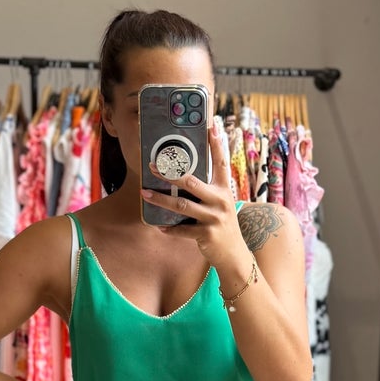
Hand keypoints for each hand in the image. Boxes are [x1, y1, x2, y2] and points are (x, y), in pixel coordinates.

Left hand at [140, 115, 245, 275]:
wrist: (234, 254)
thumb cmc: (222, 224)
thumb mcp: (220, 204)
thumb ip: (207, 190)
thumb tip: (182, 176)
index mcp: (224, 190)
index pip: (221, 162)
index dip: (217, 144)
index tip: (211, 126)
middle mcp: (221, 201)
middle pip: (192, 182)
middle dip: (170, 174)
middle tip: (152, 167)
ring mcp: (214, 218)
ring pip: (182, 205)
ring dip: (161, 199)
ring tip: (144, 193)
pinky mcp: (207, 235)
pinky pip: (182, 229)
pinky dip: (170, 228)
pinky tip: (159, 226)